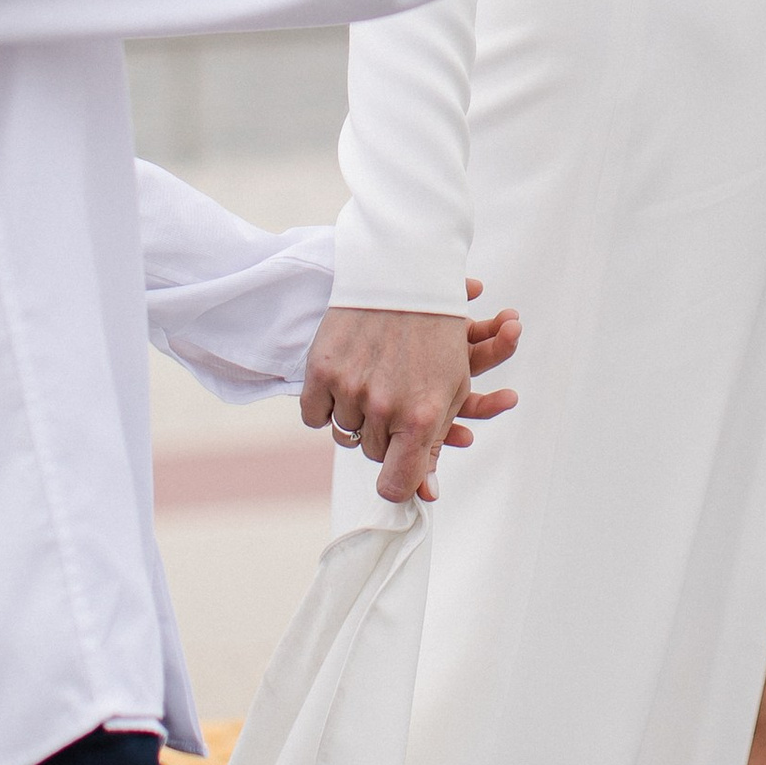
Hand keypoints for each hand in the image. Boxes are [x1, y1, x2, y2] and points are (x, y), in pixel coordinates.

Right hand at [300, 278, 520, 505]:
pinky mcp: (322, 369)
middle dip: (384, 435)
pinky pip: (314, 415)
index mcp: (422, 417)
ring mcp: (350, 389)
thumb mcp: (451, 386)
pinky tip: (344, 380)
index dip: (398, 483)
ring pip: (344, 434)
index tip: (399, 471)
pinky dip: (326, 405)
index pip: (397, 484)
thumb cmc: (435, 329)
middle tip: (394, 399)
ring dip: (357, 416)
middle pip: (372, 454)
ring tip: (374, 379)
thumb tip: (426, 494)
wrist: (400, 270)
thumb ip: (435, 441)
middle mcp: (384, 408)